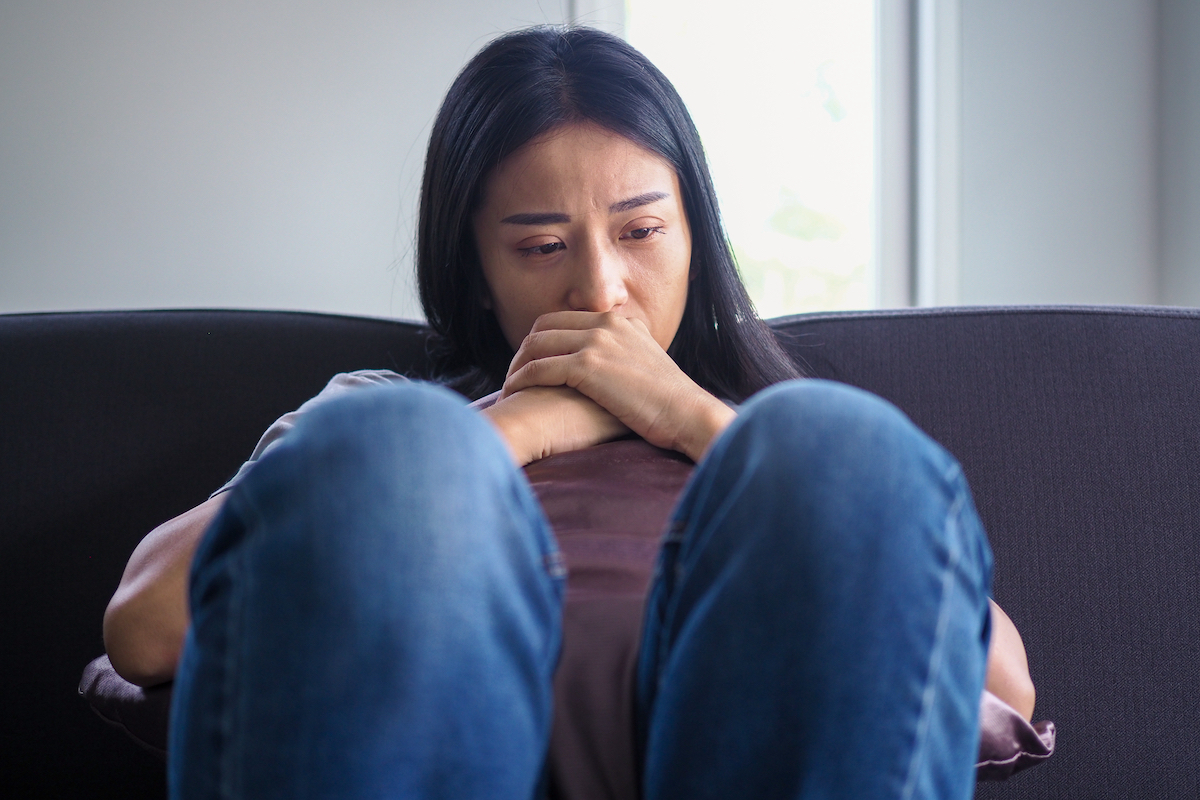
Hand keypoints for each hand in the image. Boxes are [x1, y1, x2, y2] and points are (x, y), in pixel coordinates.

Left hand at [500, 311, 735, 461]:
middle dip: (524, 350)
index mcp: (618, 321)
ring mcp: (597, 342)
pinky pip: (540, 368)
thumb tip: (611, 365)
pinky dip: (522, 380)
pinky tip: (515, 394)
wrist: (687, 413)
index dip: (541, 340)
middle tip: (514, 375)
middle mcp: (605, 324)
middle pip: (543, 326)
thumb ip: (625, 355)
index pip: (563, 319)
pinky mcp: (589, 366)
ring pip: (537, 345)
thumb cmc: (669, 402)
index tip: (532, 363)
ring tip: (510, 387)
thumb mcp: (647, 364)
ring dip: (517, 366)